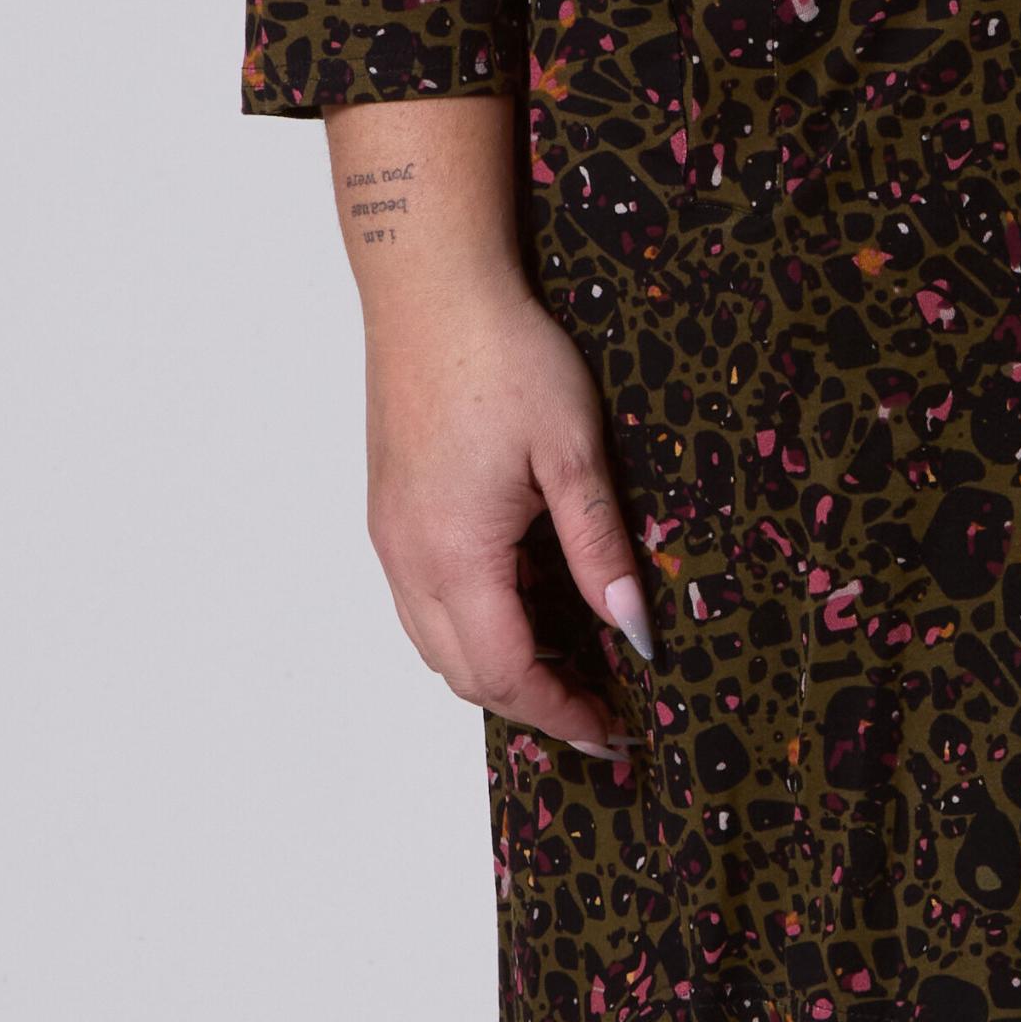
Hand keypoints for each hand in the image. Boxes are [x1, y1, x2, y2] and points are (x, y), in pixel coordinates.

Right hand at [361, 267, 653, 761]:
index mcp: (455, 555)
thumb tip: (632, 630)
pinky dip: (470, 626)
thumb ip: (599, 548)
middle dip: (530, 703)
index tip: (610, 730)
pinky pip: (423, 602)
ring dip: (496, 668)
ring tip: (566, 666)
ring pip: (436, 643)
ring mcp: (390, 538)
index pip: (505, 673)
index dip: (559, 711)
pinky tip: (520, 602)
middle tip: (598, 709)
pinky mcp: (389, 513)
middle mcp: (408, 560)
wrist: (433, 291)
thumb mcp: (573, 451)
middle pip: (463, 674)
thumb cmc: (505, 357)